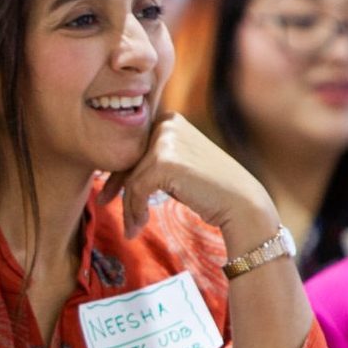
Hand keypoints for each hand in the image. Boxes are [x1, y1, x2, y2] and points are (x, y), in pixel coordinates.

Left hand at [100, 112, 277, 249]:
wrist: (242, 203)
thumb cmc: (209, 188)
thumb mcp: (177, 164)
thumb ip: (151, 160)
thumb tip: (110, 172)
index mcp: (169, 120)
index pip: (133, 148)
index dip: (118, 172)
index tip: (107, 193)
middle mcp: (166, 124)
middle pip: (128, 161)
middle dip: (117, 188)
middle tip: (104, 205)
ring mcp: (166, 141)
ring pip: (131, 178)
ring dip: (128, 206)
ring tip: (131, 228)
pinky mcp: (164, 162)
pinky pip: (137, 189)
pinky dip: (135, 210)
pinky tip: (139, 226)